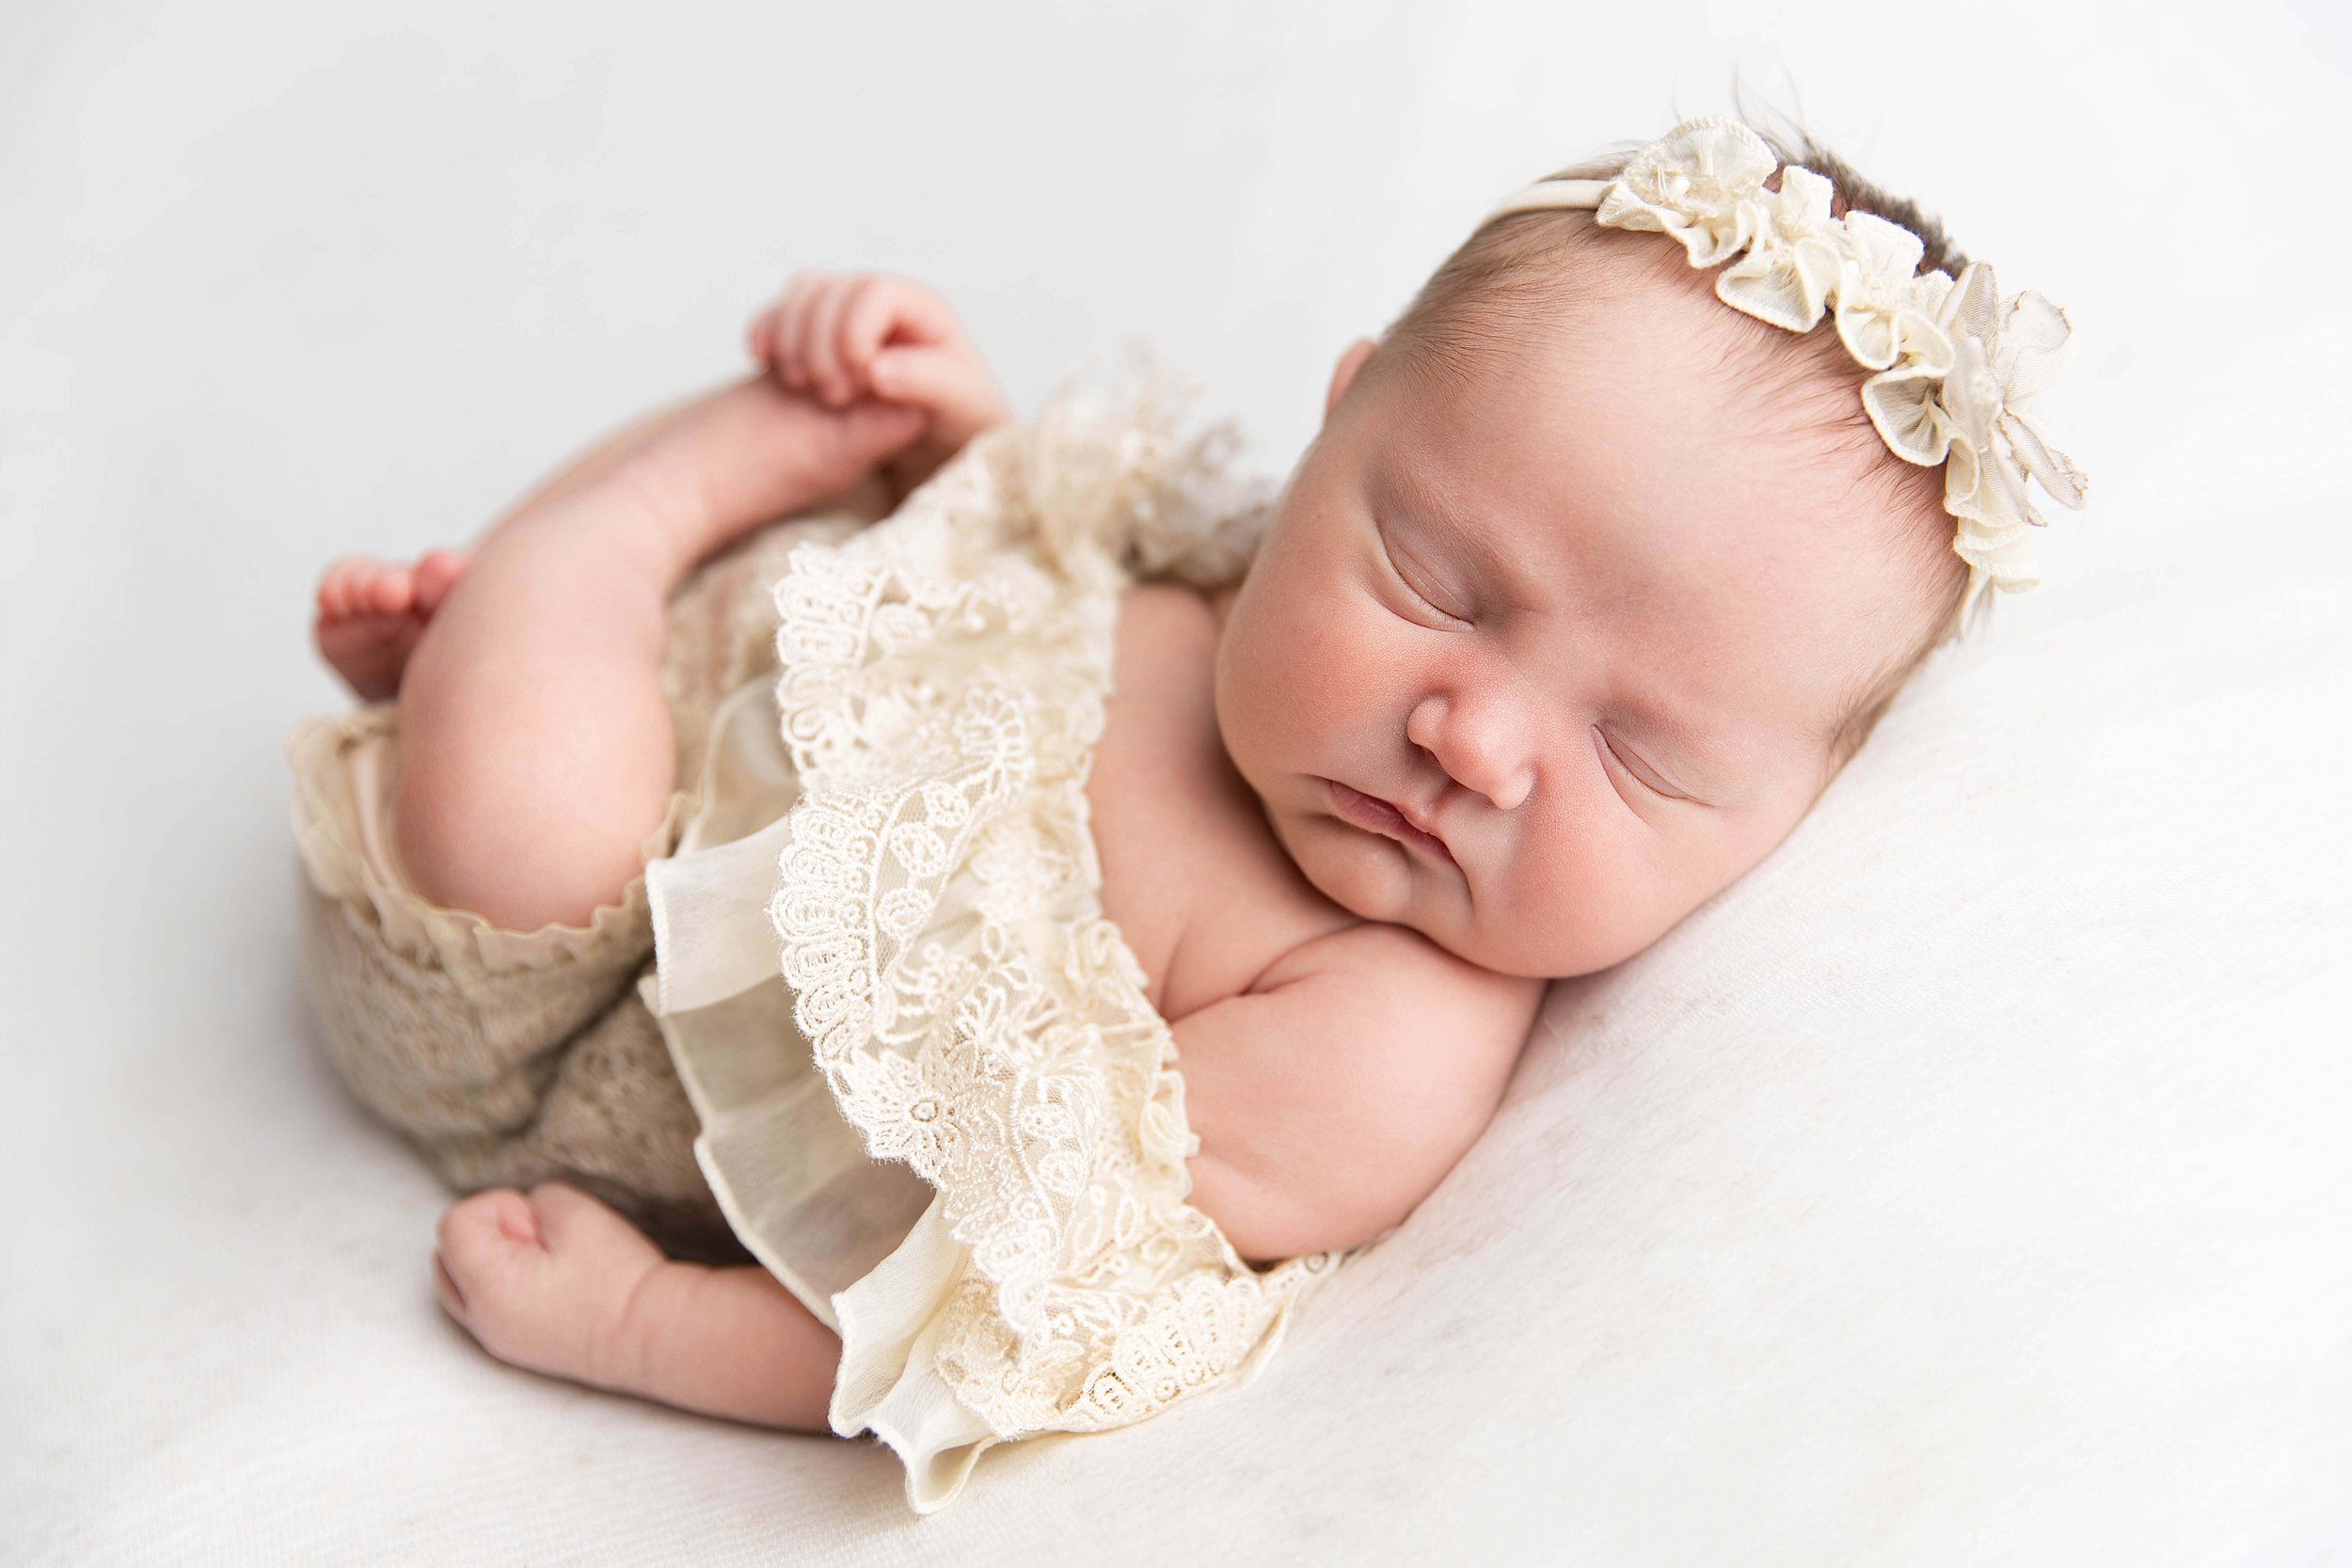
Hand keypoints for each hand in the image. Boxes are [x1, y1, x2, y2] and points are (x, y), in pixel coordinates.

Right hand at [747, 272, 1010, 503]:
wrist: (940, 440)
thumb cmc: (960, 419)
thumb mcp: (958, 405)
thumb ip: (926, 382)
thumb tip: (877, 369)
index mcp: (923, 310)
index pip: (875, 292)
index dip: (856, 331)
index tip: (860, 379)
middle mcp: (885, 303)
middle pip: (832, 291)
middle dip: (820, 342)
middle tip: (832, 396)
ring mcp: (850, 312)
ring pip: (804, 295)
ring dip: (790, 337)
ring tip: (801, 386)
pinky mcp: (821, 331)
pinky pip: (783, 311)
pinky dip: (768, 332)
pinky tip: (765, 361)